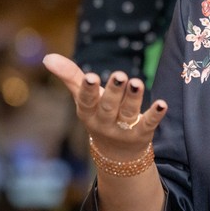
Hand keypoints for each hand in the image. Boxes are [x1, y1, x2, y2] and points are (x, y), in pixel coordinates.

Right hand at [42, 53, 166, 157]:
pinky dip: (155, 114)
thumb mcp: (84, 98)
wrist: (116, 153)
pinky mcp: (141, 134)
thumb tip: (48, 57)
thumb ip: (70, 76)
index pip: (86, 100)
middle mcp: (104, 122)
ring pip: (128, 113)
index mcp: (88, 112)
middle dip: (114, 91)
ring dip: (133, 98)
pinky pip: (148, 124)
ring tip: (137, 82)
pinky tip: (162, 104)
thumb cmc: (99, 114)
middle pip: (109, 106)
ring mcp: (122, 130)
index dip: (88, 89)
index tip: (90, 76)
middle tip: (120, 75)